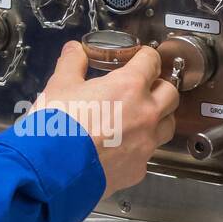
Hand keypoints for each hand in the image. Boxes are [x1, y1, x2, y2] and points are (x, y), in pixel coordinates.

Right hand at [29, 41, 178, 196]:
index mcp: (129, 87)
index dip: (145, 56)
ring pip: (168, 125)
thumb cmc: (57, 126)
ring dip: (158, 117)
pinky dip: (139, 147)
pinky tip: (121, 146)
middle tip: (143, 86)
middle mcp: (145, 114)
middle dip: (159, 86)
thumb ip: (72, 64)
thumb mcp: (59, 85)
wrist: (53, 170)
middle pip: (170, 93)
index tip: (140, 57)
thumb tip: (75, 51)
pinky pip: (148, 153)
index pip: (151, 62)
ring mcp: (145, 144)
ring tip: (139, 116)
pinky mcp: (138, 169)